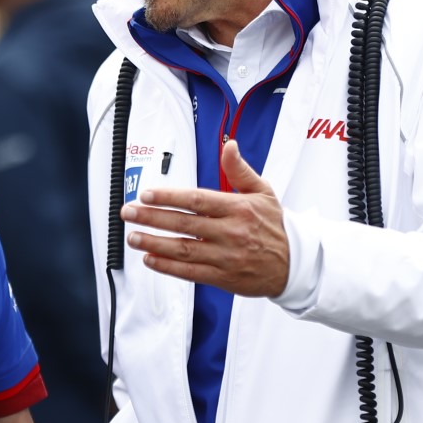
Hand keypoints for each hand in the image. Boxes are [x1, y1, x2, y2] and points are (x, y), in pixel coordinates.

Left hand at [121, 139, 289, 296]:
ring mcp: (225, 256)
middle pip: (183, 223)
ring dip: (154, 243)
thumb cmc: (274, 226)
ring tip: (133, 236)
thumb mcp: (263, 192)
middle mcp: (230, 232)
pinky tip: (150, 259)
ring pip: (183, 249)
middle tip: (129, 212)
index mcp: (238, 208)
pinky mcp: (222, 276)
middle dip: (151, 217)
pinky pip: (189, 272)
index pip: (197, 200)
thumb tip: (229, 146)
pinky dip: (167, 266)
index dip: (169, 197)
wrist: (294, 264)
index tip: (147, 195)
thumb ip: (240, 170)